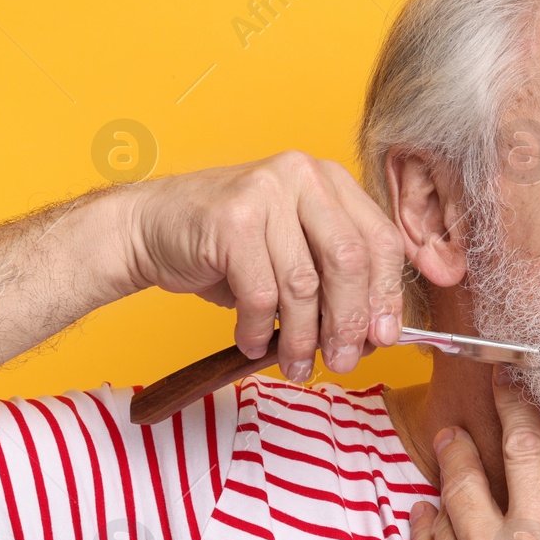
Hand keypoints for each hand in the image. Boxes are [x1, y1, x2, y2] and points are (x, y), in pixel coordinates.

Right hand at [124, 151, 407, 378]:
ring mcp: (266, 192)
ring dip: (302, 338)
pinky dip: (260, 330)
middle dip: (349, 322)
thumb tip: (374, 334)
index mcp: (329, 179)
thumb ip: (333, 279)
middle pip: (349, 260)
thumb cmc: (228, 246)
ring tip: (295, 363)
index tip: (385, 336)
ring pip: (303, 285)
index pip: (380, 239)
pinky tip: (254, 342)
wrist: (152, 227)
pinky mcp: (232, 220)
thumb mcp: (292, 251)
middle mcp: (302, 175)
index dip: (387, 294)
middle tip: (344, 361)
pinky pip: (261, 294)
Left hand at [409, 364, 539, 539]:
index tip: (504, 381)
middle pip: (465, 475)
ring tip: (444, 464)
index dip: (512, 409)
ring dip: (441, 484)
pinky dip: (424, 530)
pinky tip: (426, 518)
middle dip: (460, 444)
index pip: (522, 451)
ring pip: (438, 511)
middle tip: (456, 425)